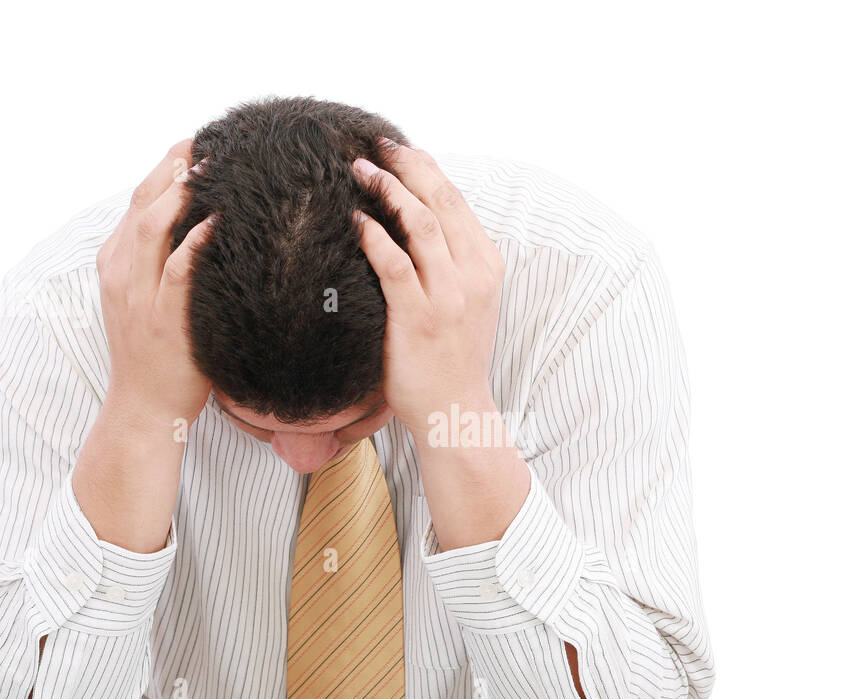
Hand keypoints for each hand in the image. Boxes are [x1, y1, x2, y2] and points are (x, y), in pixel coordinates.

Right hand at [96, 140, 215, 431]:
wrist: (144, 408)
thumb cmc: (156, 356)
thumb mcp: (147, 300)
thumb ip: (161, 263)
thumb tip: (199, 228)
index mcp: (115, 263)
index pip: (137, 201)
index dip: (164, 168)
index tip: (193, 145)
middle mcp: (122, 272)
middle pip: (142, 202)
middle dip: (172, 166)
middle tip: (206, 141)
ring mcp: (140, 295)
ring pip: (152, 227)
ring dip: (181, 193)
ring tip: (211, 167)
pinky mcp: (163, 318)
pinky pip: (178, 269)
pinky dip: (196, 241)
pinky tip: (220, 221)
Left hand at [352, 141, 505, 438]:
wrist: (455, 410)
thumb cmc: (451, 356)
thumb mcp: (466, 301)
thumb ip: (450, 262)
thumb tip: (415, 221)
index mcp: (486, 266)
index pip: (457, 201)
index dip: (426, 168)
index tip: (399, 148)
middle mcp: (473, 275)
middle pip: (441, 200)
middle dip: (407, 166)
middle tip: (376, 146)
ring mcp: (448, 296)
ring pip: (421, 223)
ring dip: (388, 190)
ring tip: (359, 170)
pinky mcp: (419, 317)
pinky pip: (395, 264)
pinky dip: (374, 236)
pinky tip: (356, 220)